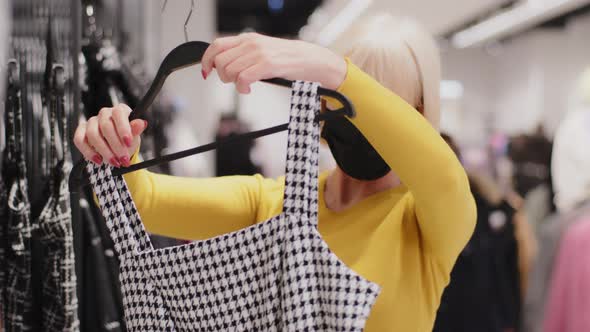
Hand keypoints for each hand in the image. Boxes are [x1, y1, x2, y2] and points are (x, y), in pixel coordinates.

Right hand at [73, 104, 147, 166]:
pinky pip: (79, 140)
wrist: (118, 149)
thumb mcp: (134, 136)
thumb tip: (142, 123)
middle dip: (116, 146)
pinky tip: (99, 160)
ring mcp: (91, 122)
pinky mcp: (81, 131)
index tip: (128, 142)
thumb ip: (136, 129)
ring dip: (104, 151)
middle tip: (123, 159)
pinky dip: (89, 152)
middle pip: (106, 126)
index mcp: (119, 111)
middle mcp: (104, 113)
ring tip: (114, 162)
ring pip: (93, 135)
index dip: (123, 128)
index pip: (119, 114)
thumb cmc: (127, 140)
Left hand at [201, 33, 346, 92]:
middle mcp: (251, 43)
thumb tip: (222, 65)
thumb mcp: (262, 50)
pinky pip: (243, 79)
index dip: (206, 59)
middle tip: (233, 81)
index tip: (205, 71)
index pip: (216, 45)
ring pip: (230, 71)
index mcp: (247, 38)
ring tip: (244, 85)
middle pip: (220, 61)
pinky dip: (242, 88)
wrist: (309, 59)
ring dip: (233, 83)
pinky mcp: (267, 65)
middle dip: (222, 76)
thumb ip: (243, 54)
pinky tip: (249, 89)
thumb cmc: (287, 58)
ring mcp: (259, 54)